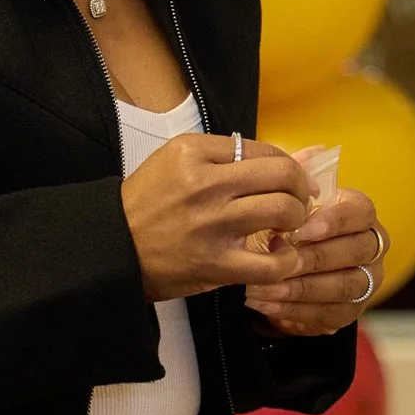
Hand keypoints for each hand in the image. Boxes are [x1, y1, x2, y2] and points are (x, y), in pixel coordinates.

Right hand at [124, 135, 313, 301]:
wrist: (113, 245)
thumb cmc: (149, 201)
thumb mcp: (180, 162)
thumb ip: (234, 156)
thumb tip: (302, 155)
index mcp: (194, 152)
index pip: (264, 149)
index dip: (289, 165)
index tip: (293, 180)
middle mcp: (205, 184)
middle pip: (282, 175)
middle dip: (302, 189)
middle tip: (299, 201)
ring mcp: (211, 225)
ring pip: (283, 211)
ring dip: (296, 220)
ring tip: (287, 228)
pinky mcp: (215, 264)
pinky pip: (271, 264)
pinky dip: (287, 262)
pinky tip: (281, 257)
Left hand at [245, 187, 385, 335]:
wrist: (282, 269)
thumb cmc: (288, 227)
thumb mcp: (287, 202)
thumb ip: (297, 177)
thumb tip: (310, 151)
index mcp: (361, 214)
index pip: (361, 211)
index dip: (333, 220)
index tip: (300, 229)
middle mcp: (371, 247)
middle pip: (355, 251)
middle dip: (313, 257)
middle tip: (278, 258)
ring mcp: (366, 281)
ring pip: (343, 286)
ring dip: (301, 288)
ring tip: (266, 286)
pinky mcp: (352, 311)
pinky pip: (329, 314)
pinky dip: (295, 311)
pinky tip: (267, 304)